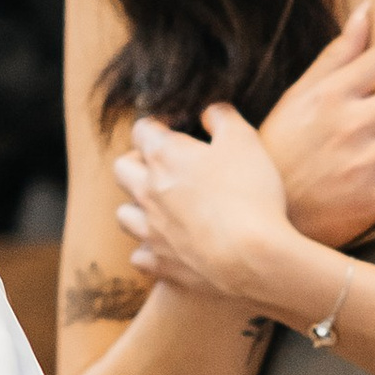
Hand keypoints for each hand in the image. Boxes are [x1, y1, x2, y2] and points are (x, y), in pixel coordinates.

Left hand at [115, 104, 299, 306]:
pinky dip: (149, 250)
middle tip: (164, 167)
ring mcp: (150, 230)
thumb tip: (209, 111)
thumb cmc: (250, 193)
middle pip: (122, 169)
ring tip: (161, 208)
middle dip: (137, 162)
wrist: (252, 257)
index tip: (176, 128)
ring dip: (137, 207)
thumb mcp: (245, 140)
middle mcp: (148, 192)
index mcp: (164, 156)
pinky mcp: (160, 264)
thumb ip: (223, 117)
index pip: (142, 129)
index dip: (158, 125)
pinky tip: (168, 247)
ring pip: (123, 214)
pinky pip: (139, 256)